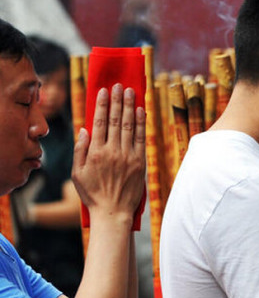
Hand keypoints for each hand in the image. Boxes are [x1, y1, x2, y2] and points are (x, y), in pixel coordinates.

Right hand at [71, 85, 145, 224]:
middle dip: (117, 100)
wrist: (113, 212)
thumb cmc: (93, 193)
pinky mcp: (140, 161)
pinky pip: (141, 137)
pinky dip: (141, 122)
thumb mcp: (77, 174)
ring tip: (130, 92)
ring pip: (130, 125)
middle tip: (119, 85)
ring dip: (130, 106)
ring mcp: (128, 156)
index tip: (103, 90)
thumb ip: (80, 150)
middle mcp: (112, 151)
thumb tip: (84, 129)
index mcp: (95, 153)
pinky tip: (141, 110)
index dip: (102, 104)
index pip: (100, 122)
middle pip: (116, 120)